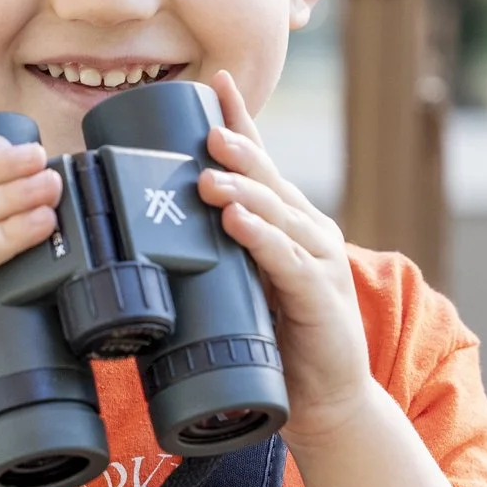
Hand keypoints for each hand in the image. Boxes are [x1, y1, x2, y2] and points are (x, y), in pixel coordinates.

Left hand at [196, 71, 377, 449]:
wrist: (326, 404)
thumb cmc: (281, 343)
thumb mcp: (244, 289)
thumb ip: (218, 256)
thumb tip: (159, 230)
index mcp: (288, 225)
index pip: (262, 166)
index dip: (240, 123)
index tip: (215, 82)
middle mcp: (308, 232)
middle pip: (270, 180)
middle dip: (238, 148)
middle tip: (208, 124)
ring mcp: (319, 262)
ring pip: (277, 214)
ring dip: (243, 190)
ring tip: (210, 174)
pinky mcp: (321, 297)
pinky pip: (288, 261)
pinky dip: (262, 239)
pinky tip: (239, 224)